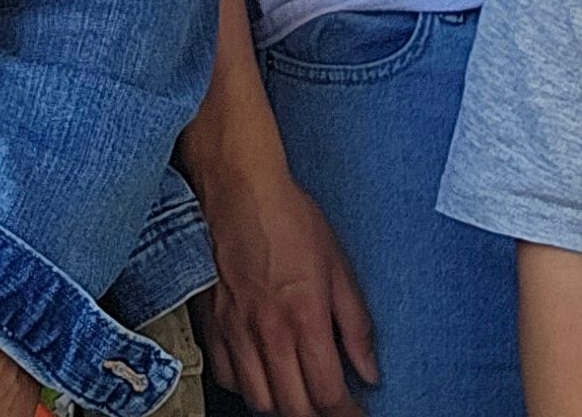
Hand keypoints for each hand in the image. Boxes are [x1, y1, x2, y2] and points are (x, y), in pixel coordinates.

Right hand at [195, 148, 376, 416]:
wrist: (237, 187)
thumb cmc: (288, 218)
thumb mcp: (338, 266)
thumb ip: (356, 325)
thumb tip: (369, 370)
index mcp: (304, 319)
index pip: (327, 395)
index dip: (347, 414)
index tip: (357, 413)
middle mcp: (267, 333)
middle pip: (293, 408)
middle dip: (318, 414)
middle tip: (332, 404)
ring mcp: (235, 331)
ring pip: (258, 400)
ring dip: (283, 405)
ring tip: (299, 391)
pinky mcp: (211, 323)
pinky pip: (227, 377)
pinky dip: (247, 386)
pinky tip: (263, 372)